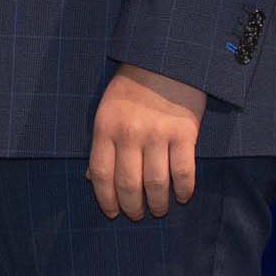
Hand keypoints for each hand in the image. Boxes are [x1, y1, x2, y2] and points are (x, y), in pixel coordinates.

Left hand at [87, 63, 204, 219]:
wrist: (165, 60)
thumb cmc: (132, 87)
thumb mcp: (106, 110)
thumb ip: (101, 144)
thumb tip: (90, 178)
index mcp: (105, 127)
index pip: (101, 173)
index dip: (106, 199)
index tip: (112, 212)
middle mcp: (129, 134)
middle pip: (128, 184)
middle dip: (132, 207)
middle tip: (138, 215)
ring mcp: (158, 134)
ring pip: (156, 183)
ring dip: (158, 203)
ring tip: (159, 209)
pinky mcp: (184, 133)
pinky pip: (184, 172)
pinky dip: (183, 190)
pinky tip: (182, 196)